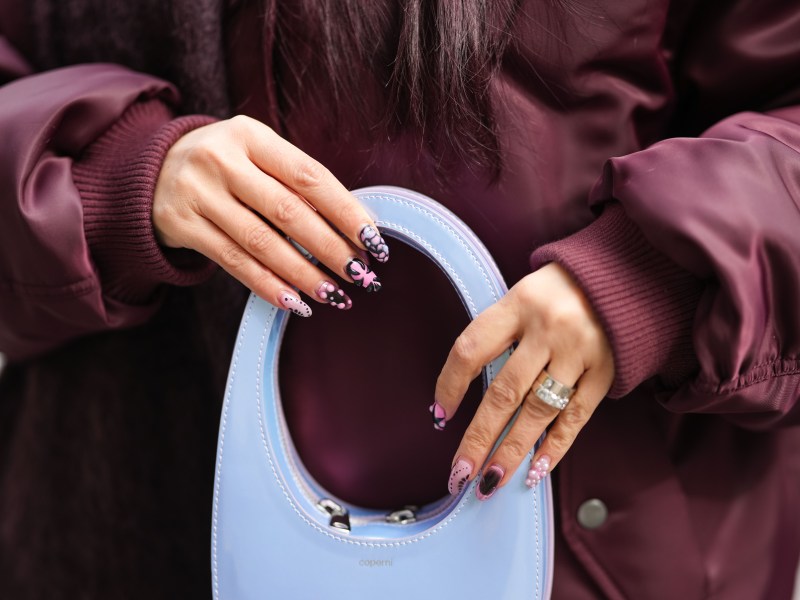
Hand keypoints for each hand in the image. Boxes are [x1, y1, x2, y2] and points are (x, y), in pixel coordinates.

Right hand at [153, 115, 388, 315]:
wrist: (150, 171)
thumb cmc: (225, 166)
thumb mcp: (256, 156)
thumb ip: (295, 183)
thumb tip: (353, 229)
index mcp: (251, 135)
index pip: (309, 176)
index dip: (345, 210)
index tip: (373, 240)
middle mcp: (221, 160)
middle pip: (287, 211)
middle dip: (330, 248)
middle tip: (360, 274)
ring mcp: (197, 193)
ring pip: (261, 242)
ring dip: (303, 273)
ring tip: (334, 294)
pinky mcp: (182, 225)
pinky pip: (233, 262)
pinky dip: (267, 285)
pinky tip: (293, 301)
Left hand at [434, 263, 613, 498]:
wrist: (625, 275)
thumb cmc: (560, 289)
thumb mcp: (522, 295)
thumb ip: (499, 334)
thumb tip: (462, 388)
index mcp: (518, 304)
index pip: (472, 350)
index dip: (451, 385)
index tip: (440, 415)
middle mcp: (548, 329)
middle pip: (505, 392)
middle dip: (479, 437)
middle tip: (460, 472)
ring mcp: (580, 352)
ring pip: (539, 410)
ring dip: (513, 450)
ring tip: (490, 480)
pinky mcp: (605, 372)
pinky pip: (576, 417)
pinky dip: (555, 447)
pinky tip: (536, 471)